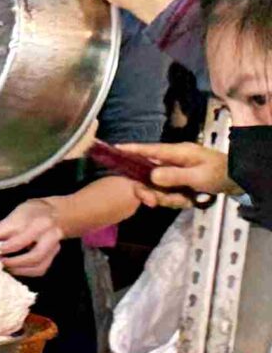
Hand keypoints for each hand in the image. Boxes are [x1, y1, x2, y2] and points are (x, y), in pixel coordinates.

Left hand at [0, 198, 64, 277]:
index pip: (19, 239)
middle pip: (32, 255)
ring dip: (16, 269)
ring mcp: (53, 246)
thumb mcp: (13, 216)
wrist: (55, 213)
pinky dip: (24, 272)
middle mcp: (49, 236)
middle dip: (11, 261)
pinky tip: (13, 269)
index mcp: (38, 223)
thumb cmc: (30, 214)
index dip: (2, 248)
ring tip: (2, 267)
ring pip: (37, 265)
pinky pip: (40, 269)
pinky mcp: (53, 256)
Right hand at [112, 139, 234, 204]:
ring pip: (157, 187)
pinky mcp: (178, 181)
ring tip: (185, 201)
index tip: (114, 149)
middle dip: (151, 191)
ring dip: (168, 198)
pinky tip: (188, 201)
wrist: (238, 180)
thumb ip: (175, 176)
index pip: (150, 150)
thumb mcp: (199, 176)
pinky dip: (175, 200)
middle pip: (148, 174)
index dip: (131, 150)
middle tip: (152, 203)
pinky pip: (167, 193)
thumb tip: (151, 175)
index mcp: (178, 153)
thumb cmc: (220, 173)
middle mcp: (173, 160)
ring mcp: (175, 171)